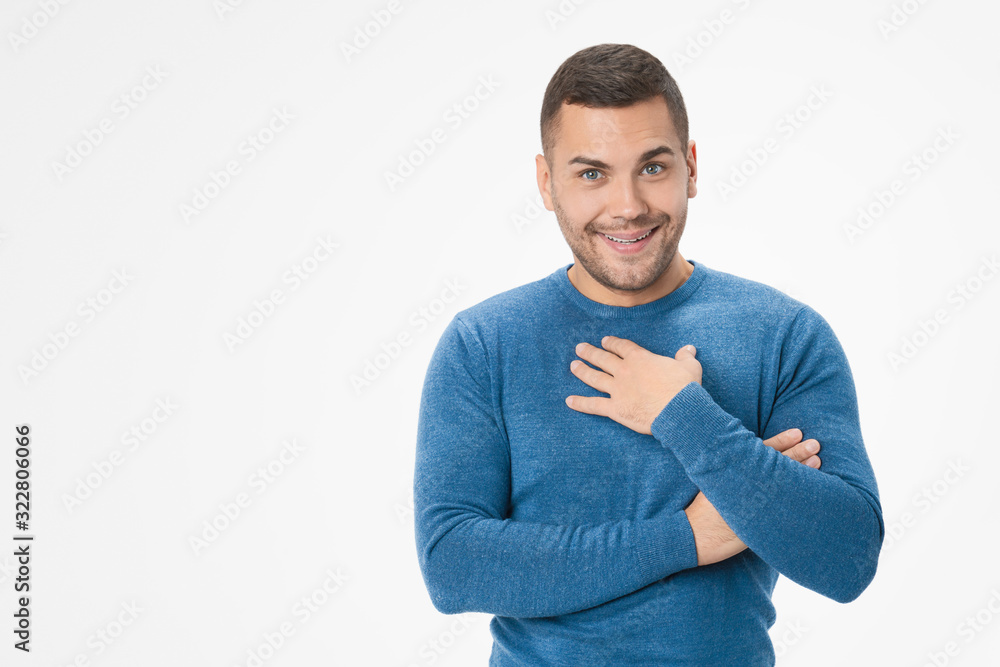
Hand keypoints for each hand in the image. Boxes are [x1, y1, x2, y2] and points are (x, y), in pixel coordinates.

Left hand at [566, 336, 701, 434]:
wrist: (678, 410)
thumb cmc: (685, 387)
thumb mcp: (690, 367)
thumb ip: (685, 356)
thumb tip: (689, 348)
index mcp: (640, 359)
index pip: (622, 347)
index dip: (612, 343)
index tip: (605, 340)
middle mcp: (625, 371)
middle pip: (603, 359)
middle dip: (590, 352)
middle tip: (579, 348)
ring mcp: (618, 389)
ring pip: (594, 378)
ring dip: (582, 371)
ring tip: (573, 366)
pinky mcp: (615, 409)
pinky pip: (593, 405)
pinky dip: (580, 403)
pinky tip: (569, 401)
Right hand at [685, 428, 821, 565]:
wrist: (694, 535)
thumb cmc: (703, 508)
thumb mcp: (712, 481)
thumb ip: (731, 469)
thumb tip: (747, 458)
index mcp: (735, 471)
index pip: (762, 451)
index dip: (782, 440)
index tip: (798, 432)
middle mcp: (747, 485)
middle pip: (778, 465)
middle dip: (799, 452)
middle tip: (816, 443)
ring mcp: (755, 504)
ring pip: (785, 483)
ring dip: (804, 472)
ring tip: (819, 460)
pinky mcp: (760, 523)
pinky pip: (784, 509)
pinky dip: (799, 499)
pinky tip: (815, 493)